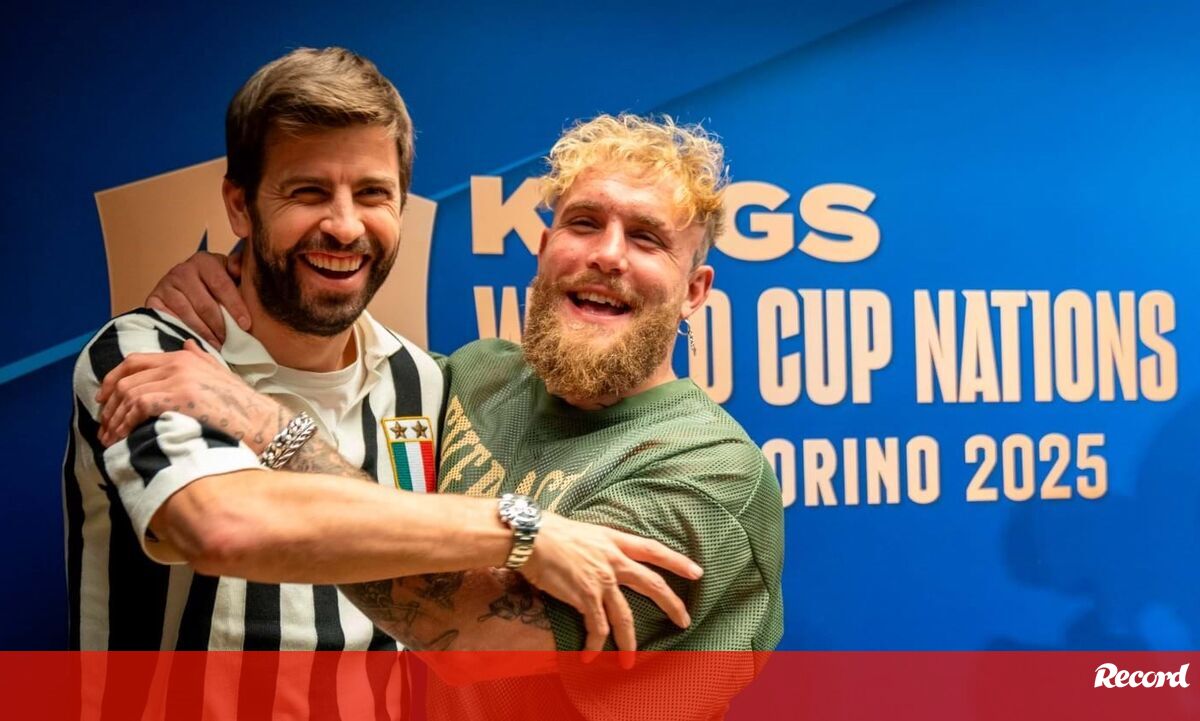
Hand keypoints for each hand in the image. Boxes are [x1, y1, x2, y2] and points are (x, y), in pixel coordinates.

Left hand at [96, 339, 283, 451]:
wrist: (263, 422)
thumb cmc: (244, 407)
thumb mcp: (220, 375)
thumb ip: (200, 358)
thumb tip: (186, 343)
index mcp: (184, 356)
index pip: (135, 361)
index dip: (113, 379)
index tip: (103, 399)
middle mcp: (178, 362)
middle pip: (126, 377)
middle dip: (109, 403)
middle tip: (104, 426)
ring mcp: (178, 378)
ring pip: (129, 393)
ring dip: (114, 418)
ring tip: (110, 438)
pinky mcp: (178, 397)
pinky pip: (138, 406)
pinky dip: (126, 423)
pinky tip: (124, 437)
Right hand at [146, 249, 248, 347]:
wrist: (182, 285)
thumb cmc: (212, 282)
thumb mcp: (227, 271)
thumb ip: (237, 267)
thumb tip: (238, 269)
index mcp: (204, 261)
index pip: (221, 285)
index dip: (235, 306)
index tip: (246, 325)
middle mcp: (182, 270)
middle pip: (204, 304)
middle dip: (220, 326)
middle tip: (231, 342)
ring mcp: (165, 285)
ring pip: (188, 315)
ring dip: (204, 334)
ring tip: (217, 346)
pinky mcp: (153, 300)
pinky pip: (170, 320)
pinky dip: (184, 333)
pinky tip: (196, 343)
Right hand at [520, 513, 702, 659]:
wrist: (530, 536)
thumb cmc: (548, 531)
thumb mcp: (583, 532)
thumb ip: (597, 546)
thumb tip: (597, 557)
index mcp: (613, 541)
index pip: (653, 549)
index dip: (677, 561)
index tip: (697, 572)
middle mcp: (613, 559)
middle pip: (651, 584)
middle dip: (672, 604)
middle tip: (684, 621)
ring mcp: (601, 579)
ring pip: (624, 617)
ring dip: (628, 642)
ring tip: (629, 661)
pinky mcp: (585, 595)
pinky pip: (597, 627)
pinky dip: (594, 645)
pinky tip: (588, 656)